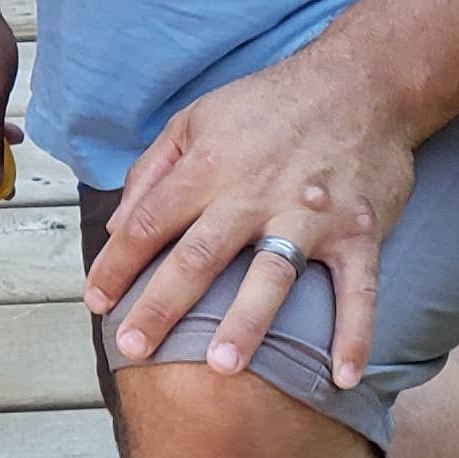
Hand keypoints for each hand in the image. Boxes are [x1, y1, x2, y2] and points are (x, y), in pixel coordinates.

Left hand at [84, 43, 416, 388]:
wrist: (362, 81)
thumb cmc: (270, 104)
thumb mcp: (196, 119)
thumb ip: (154, 171)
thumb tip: (117, 226)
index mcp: (210, 168)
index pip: (149, 222)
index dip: (118, 264)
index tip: (95, 302)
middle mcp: (255, 194)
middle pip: (200, 256)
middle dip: (162, 305)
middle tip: (133, 348)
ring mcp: (310, 215)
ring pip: (273, 275)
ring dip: (248, 322)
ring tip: (221, 367)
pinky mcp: (360, 231)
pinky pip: (359, 290)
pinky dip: (354, 334)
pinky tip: (342, 376)